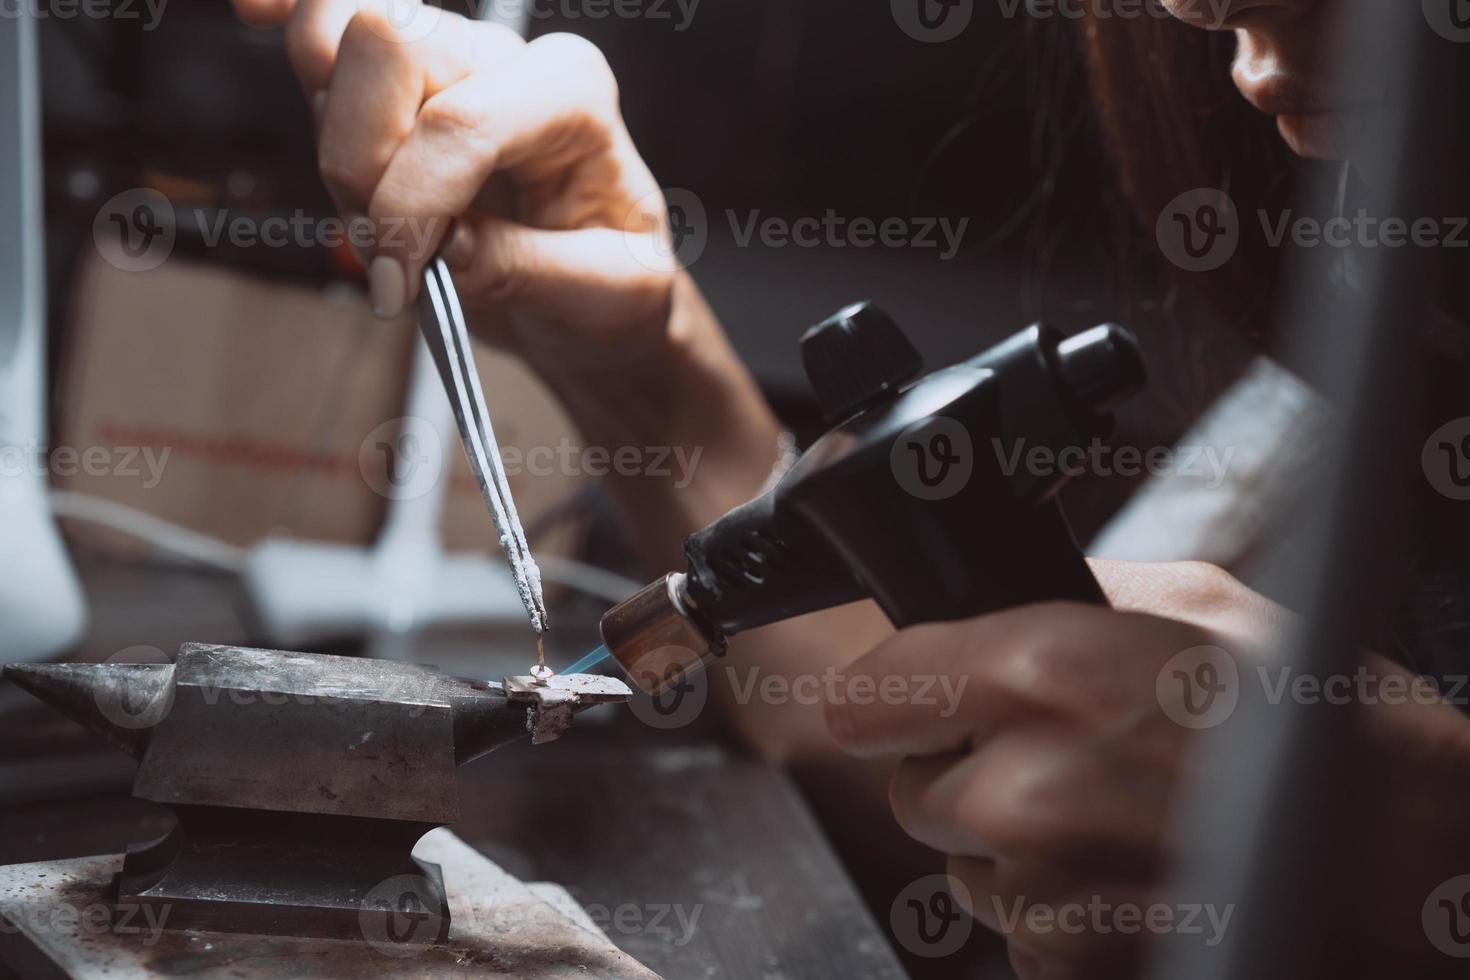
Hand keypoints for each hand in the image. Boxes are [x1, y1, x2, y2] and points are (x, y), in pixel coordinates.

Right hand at [231, 0, 677, 380]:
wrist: (599, 295)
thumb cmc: (614, 284)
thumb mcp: (609, 298)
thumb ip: (523, 270)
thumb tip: (440, 247)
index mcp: (574, 93)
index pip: (463, 122)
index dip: (412, 204)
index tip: (400, 280)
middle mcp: (506, 59)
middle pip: (387, 43)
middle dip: (364, 161)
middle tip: (389, 250)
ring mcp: (444, 63)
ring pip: (335, 39)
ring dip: (334, 146)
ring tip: (379, 226)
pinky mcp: (393, 90)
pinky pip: (318, 18)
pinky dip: (280, 10)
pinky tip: (255, 9)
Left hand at [827, 559, 1469, 976]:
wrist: (1429, 866)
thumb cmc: (1337, 733)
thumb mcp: (1210, 606)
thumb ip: (1080, 598)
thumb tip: (999, 603)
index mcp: (1044, 673)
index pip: (869, 693)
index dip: (893, 694)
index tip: (910, 698)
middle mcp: (1024, 790)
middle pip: (909, 787)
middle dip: (964, 771)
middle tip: (1057, 758)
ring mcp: (1045, 896)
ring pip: (960, 868)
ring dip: (1011, 849)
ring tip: (1120, 822)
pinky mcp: (1071, 971)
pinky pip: (1016, 936)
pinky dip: (1056, 915)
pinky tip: (1136, 882)